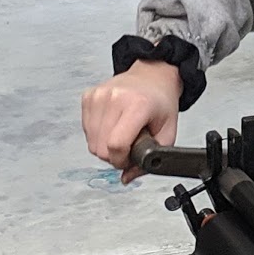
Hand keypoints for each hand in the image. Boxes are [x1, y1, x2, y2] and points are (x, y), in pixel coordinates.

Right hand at [82, 61, 181, 180]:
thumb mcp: (167, 133)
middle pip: (100, 148)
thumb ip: (151, 160)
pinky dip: (98, 134)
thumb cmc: (161, 103)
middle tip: (128, 146)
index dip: (121, 160)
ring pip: (91, 142)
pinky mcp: (88, 96)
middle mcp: (115, 97)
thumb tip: (126, 177)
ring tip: (122, 133)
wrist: (152, 77)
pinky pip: (85, 130)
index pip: (116, 145)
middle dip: (114, 155)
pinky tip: (112, 125)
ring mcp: (99, 95)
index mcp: (138, 105)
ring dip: (105, 146)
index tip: (128, 159)